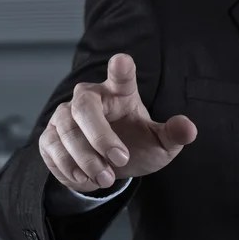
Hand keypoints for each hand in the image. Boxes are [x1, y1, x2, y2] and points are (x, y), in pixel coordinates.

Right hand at [38, 53, 197, 192]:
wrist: (107, 167)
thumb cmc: (135, 145)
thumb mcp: (159, 144)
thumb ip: (173, 135)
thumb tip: (189, 128)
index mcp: (119, 93)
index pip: (120, 76)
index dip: (120, 69)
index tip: (122, 61)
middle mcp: (88, 98)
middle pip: (84, 106)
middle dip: (100, 136)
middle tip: (120, 160)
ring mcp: (64, 116)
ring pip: (66, 131)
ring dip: (86, 158)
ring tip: (106, 178)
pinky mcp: (49, 136)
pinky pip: (52, 149)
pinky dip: (69, 167)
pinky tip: (86, 178)